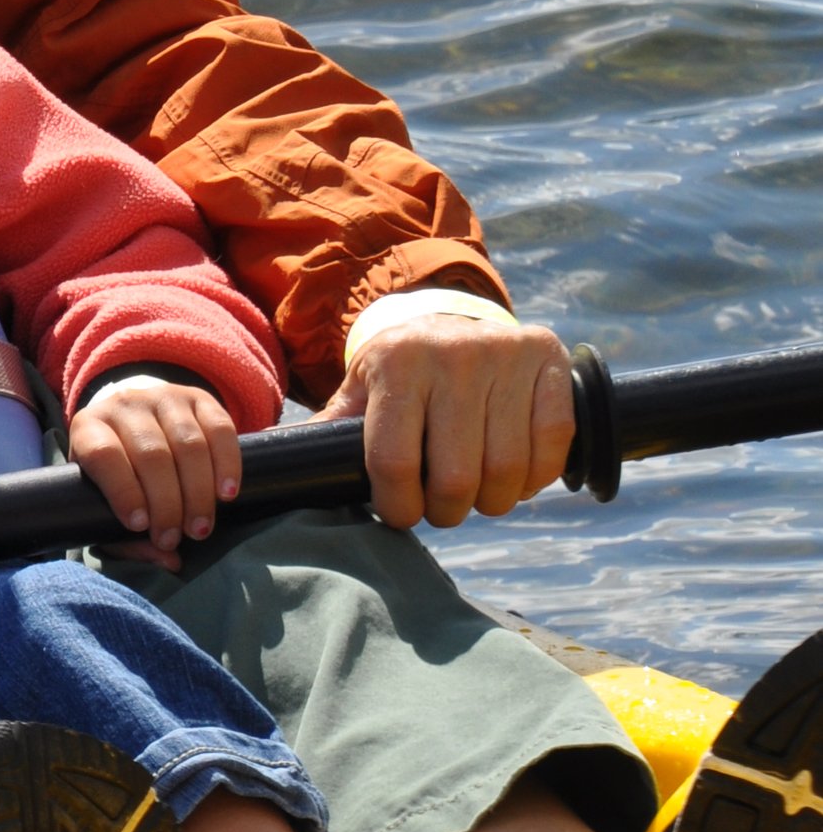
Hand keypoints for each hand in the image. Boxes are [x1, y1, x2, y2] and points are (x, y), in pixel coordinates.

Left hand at [68, 377, 240, 567]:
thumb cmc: (117, 475)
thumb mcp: (104, 505)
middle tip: (177, 537)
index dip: (124, 491)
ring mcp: (164, 397)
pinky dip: (227, 464)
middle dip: (167, 503)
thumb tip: (170, 560)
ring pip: (188, 443)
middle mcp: (124, 405)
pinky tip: (226, 494)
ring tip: (200, 527)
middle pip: (152, 454)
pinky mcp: (199, 397)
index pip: (104, 455)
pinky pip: (220, 428)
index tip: (141, 525)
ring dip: (198, 492)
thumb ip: (126, 538)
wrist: (134, 422)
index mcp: (90, 428)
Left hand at [329, 312, 573, 529]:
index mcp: (395, 362)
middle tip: (442, 506)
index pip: (393, 462)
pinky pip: (552, 445)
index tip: (402, 512)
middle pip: (455, 477)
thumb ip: (329, 431)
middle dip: (446, 511)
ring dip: (492, 501)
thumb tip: (279, 467)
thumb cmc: (401, 374)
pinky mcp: (548, 360)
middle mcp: (451, 353)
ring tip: (477, 493)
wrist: (454, 319)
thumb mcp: (360, 390)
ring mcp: (504, 354)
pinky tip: (516, 473)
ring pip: (506, 470)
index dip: (399, 507)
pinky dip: (536, 477)